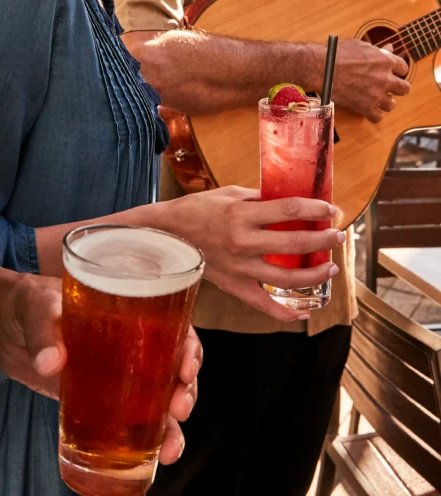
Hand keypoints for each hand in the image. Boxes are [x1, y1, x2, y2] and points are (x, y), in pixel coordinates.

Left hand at [0, 270, 200, 467]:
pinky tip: (150, 460)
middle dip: (185, 390)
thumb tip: (50, 363)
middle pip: (173, 367)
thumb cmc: (29, 303)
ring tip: (169, 449)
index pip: (173, 325)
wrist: (3, 327)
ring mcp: (118, 375)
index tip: (186, 367)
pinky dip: (145, 442)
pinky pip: (131, 422)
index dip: (189, 347)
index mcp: (128, 310)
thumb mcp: (37, 307)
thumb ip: (43, 331)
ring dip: (172, 425)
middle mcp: (132, 343)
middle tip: (180, 408)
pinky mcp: (100, 400)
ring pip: (159, 400)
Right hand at [167, 187, 344, 322]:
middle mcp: (242, 243)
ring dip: (315, 275)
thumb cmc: (198, 209)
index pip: (288, 211)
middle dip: (322, 240)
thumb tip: (289, 202)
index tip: (330, 210)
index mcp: (241, 214)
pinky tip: (306, 311)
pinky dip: (287, 313)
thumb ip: (260, 199)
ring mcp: (240, 268)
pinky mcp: (235, 286)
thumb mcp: (229, 193)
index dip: (314, 210)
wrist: (168, 234)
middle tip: (337, 236)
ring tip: (330, 267)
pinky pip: (265, 306)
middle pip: (294, 245)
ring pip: (287, 279)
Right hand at [330, 38, 409, 122]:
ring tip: (377, 99)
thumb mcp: (360, 46)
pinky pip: (377, 117)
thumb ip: (378, 51)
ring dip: (385, 102)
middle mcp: (384, 79)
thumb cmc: (337, 53)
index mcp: (386, 61)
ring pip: (392, 105)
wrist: (321, 67)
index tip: (392, 72)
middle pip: (404, 88)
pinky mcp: (364, 107)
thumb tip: (389, 49)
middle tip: (389, 88)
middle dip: (397, 88)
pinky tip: (368, 110)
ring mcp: (375, 94)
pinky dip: (373, 115)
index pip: (404, 68)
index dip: (398, 70)